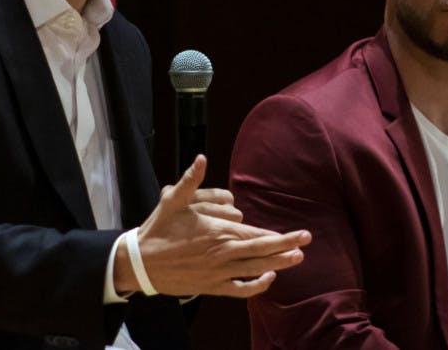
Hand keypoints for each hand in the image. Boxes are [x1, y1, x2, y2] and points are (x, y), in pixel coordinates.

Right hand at [114, 155, 310, 297]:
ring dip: (278, 264)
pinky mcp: (212, 286)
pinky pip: (240, 289)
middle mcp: (223, 253)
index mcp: (218, 232)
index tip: (300, 233)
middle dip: (287, 246)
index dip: (281, 235)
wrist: (141, 263)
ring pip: (255, 270)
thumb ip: (191, 180)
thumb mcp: (173, 200)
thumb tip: (201, 158)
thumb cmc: (159, 229)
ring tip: (297, 259)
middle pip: (263, 252)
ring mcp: (219, 273)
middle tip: (306, 242)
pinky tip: (268, 278)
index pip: (257, 234)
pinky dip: (256, 286)